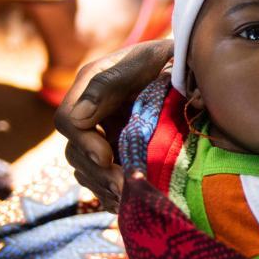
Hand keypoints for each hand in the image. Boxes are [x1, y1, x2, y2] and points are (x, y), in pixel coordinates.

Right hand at [55, 39, 174, 210]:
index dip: (84, 143)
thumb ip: (109, 84)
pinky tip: (130, 200)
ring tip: (130, 195)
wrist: (190, 67)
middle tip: (125, 186)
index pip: (68, 121)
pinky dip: (111, 193)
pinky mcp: (114, 152)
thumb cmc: (170, 57)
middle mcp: (89, 113)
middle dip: (98, 172)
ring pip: (85, 169)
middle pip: (75, 152)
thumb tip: (78, 117)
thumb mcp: (144, 60)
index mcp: (89, 87)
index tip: (107, 157)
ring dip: (105, 186)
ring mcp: (101, 134)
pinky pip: (100, 179)